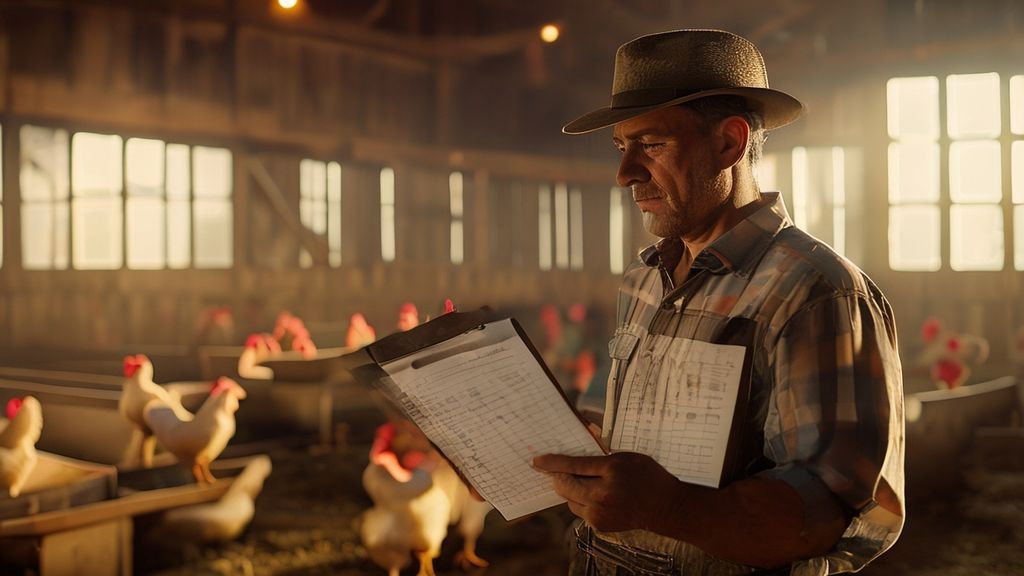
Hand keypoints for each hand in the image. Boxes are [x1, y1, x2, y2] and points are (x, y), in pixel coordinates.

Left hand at [532, 452, 683, 532]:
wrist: (666, 507)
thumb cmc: (648, 476)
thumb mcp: (627, 456)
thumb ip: (603, 452)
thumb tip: (583, 436)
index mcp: (611, 471)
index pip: (574, 465)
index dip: (552, 462)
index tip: (537, 461)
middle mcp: (603, 494)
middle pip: (566, 485)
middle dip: (558, 477)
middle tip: (554, 471)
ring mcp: (600, 513)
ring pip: (570, 499)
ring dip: (570, 490)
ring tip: (583, 482)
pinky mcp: (600, 525)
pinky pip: (580, 511)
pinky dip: (581, 501)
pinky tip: (593, 495)